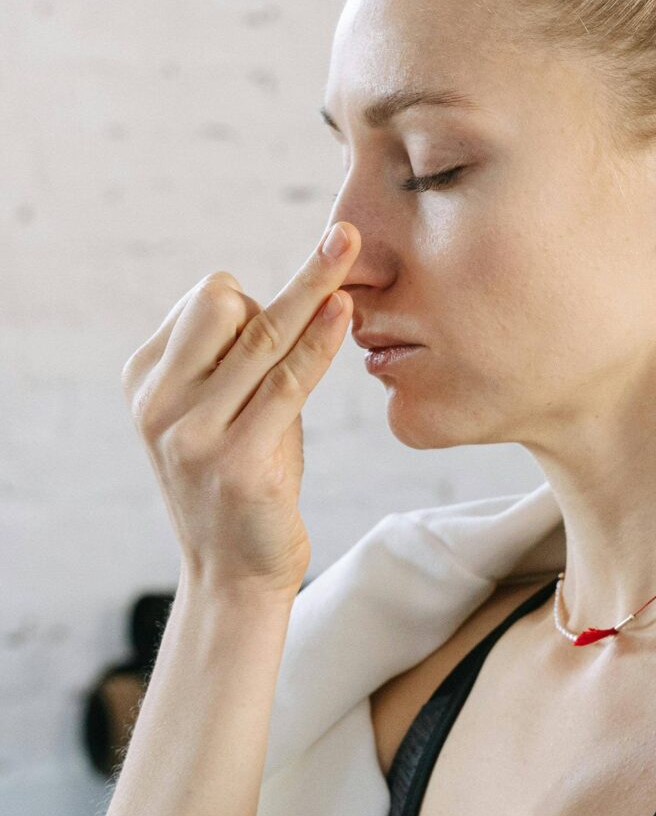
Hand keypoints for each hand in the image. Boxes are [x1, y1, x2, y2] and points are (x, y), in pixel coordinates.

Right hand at [123, 224, 361, 599]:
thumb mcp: (223, 409)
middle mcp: (159, 403)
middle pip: (224, 303)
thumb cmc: (244, 476)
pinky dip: (320, 339)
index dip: (254, 304)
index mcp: (145, 380)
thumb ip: (240, 357)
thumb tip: (303, 288)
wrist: (235, 573)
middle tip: (320, 314)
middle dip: (279, 297)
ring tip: (349, 241)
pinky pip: (290, 380)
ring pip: (264, 335)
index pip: (205, 300)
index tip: (277, 334)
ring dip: (314, 284)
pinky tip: (343, 308)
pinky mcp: (238, 462)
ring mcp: (193, 433)